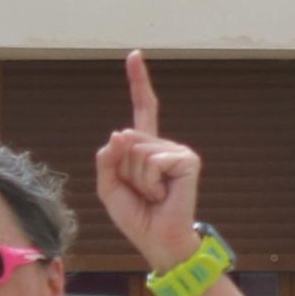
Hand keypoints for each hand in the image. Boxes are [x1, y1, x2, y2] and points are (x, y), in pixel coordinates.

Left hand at [94, 49, 205, 274]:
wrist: (159, 241)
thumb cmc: (137, 217)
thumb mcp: (109, 188)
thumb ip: (107, 160)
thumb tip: (119, 132)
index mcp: (146, 149)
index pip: (143, 109)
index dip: (139, 82)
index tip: (134, 55)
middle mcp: (163, 146)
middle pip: (126, 141)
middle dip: (124, 171)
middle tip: (141, 193)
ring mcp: (177, 151)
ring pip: (137, 152)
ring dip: (137, 180)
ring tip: (153, 196)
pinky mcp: (187, 160)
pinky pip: (153, 162)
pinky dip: (151, 183)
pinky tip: (164, 195)